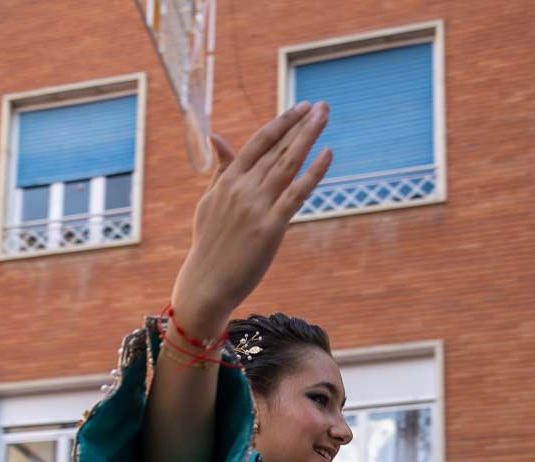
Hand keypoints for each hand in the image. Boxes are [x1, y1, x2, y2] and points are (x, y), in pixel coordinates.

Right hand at [171, 102, 332, 336]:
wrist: (207, 283)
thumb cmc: (209, 245)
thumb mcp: (209, 203)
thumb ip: (220, 170)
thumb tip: (216, 138)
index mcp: (228, 181)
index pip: (258, 142)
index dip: (281, 123)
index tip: (300, 109)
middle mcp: (242, 188)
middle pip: (277, 149)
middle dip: (301, 125)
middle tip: (321, 106)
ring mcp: (257, 207)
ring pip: (288, 164)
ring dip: (308, 138)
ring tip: (325, 117)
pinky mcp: (271, 228)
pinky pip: (296, 194)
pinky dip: (313, 172)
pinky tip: (327, 154)